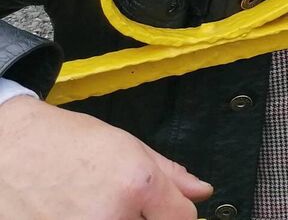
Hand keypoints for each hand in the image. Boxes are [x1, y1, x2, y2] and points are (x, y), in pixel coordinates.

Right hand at [0, 95, 211, 218]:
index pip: (182, 219)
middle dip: (145, 217)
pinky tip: (75, 213)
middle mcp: (113, 218)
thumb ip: (169, 174)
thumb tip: (201, 192)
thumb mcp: (126, 146)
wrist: (7, 150)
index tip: (168, 207)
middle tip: (124, 203)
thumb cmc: (64, 142)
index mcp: (137, 184)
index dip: (177, 212)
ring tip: (93, 205)